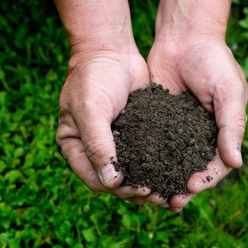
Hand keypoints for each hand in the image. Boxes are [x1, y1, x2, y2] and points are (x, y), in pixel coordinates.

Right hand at [56, 49, 155, 202]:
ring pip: (132, 171)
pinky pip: (144, 154)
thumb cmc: (93, 77)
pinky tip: (172, 173)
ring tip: (169, 191)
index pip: (94, 178)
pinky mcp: (134, 133)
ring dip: (149, 182)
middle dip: (136, 191)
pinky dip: (156, 165)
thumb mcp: (90, 110)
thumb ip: (98, 145)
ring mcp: (115, 142)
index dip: (117, 188)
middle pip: (115, 180)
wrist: (111, 51)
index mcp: (75, 146)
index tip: (140, 190)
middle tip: (160, 196)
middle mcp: (94, 148)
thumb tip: (111, 181)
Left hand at [147, 36, 247, 211]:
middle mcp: (199, 134)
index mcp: (221, 131)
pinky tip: (140, 171)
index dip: (206, 177)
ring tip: (155, 195)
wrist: (185, 38)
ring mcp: (178, 129)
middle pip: (193, 168)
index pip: (217, 163)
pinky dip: (149, 159)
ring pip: (172, 161)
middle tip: (172, 202)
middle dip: (184, 186)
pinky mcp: (158, 121)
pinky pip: (154, 143)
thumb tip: (235, 162)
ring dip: (165, 179)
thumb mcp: (229, 91)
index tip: (192, 186)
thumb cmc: (213, 61)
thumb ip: (232, 125)